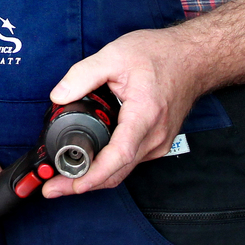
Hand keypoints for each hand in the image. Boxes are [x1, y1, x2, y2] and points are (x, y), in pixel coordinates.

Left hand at [43, 27, 206, 197]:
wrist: (192, 58)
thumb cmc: (160, 55)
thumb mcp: (114, 55)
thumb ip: (82, 75)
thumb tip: (58, 95)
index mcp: (145, 114)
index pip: (120, 154)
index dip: (94, 174)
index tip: (72, 185)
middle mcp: (155, 135)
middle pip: (118, 171)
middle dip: (84, 184)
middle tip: (52, 189)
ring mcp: (159, 142)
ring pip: (124, 170)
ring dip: (95, 178)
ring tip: (63, 179)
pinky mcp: (157, 142)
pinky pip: (130, 161)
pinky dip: (108, 168)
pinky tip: (88, 165)